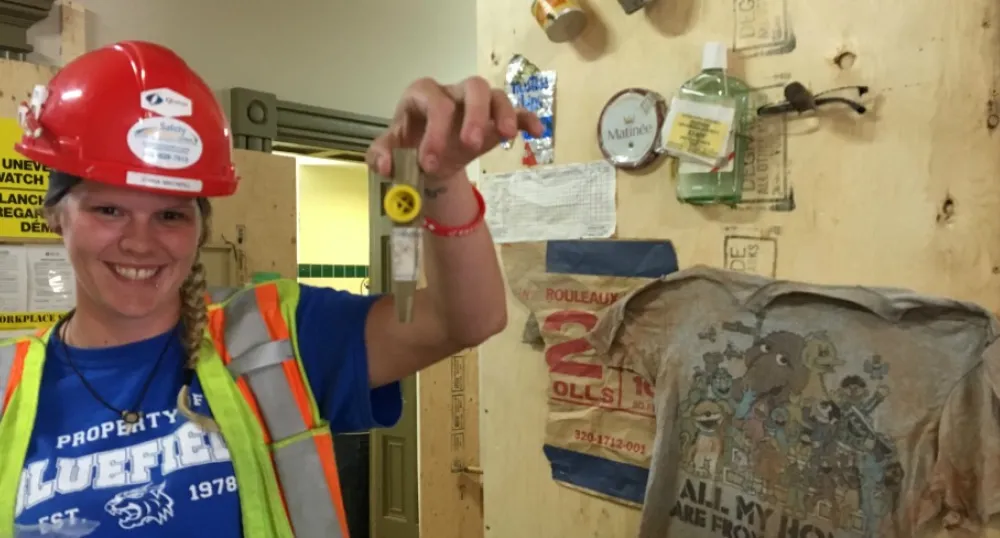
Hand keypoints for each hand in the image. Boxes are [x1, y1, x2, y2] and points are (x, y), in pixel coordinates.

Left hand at [367, 76, 544, 180]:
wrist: (427, 159)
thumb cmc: (409, 148)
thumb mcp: (389, 152)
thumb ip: (380, 156)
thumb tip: (386, 167)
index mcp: (423, 95)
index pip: (434, 102)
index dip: (434, 131)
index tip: (430, 164)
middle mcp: (453, 93)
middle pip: (473, 87)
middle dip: (474, 116)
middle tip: (470, 146)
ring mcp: (476, 105)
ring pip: (495, 94)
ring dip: (503, 114)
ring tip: (506, 136)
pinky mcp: (494, 119)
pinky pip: (516, 110)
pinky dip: (527, 118)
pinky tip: (537, 132)